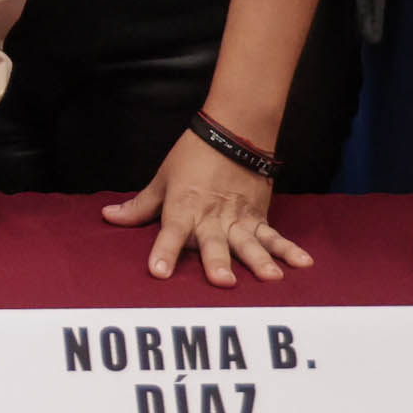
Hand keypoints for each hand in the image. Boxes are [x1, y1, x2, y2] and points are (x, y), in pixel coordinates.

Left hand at [102, 132, 310, 286]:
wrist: (232, 130)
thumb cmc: (191, 156)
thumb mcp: (161, 179)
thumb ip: (139, 206)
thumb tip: (108, 217)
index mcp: (183, 208)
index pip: (170, 233)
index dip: (163, 252)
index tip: (158, 272)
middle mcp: (212, 217)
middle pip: (215, 243)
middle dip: (218, 262)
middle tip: (223, 282)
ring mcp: (238, 218)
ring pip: (249, 243)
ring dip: (259, 260)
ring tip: (271, 278)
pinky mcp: (259, 216)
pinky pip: (274, 236)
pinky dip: (289, 249)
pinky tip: (303, 263)